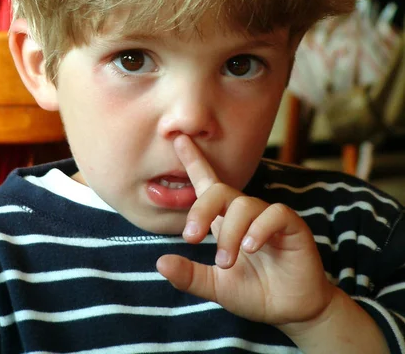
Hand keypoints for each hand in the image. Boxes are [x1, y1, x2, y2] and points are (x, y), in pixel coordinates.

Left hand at [156, 135, 335, 326]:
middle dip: (201, 209)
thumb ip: (190, 276)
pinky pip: (275, 214)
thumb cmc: (256, 292)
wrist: (293, 313)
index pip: (208, 183)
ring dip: (230, 233)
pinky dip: (259, 229)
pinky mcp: (292, 226)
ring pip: (243, 205)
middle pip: (220, 191)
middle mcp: (246, 213)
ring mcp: (269, 217)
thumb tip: (160, 262)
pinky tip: (251, 247)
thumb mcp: (217, 287)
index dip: (194, 161)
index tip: (179, 140)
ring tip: (225, 261)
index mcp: (225, 221)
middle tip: (191, 237)